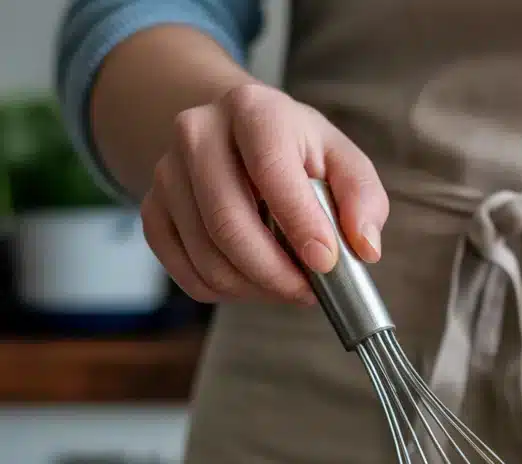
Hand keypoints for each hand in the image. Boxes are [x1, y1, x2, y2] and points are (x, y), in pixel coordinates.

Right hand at [140, 81, 388, 303]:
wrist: (236, 137)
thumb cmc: (297, 154)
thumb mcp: (342, 161)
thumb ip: (363, 199)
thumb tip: (364, 248)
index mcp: (253, 110)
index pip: (271, 172)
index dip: (300, 225)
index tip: (326, 263)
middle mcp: (198, 133)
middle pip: (228, 223)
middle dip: (276, 273)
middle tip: (309, 291)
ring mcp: (167, 173)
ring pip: (208, 258)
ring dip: (255, 289)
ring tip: (287, 284)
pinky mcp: (154, 211)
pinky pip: (188, 275)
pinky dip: (226, 293)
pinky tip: (253, 280)